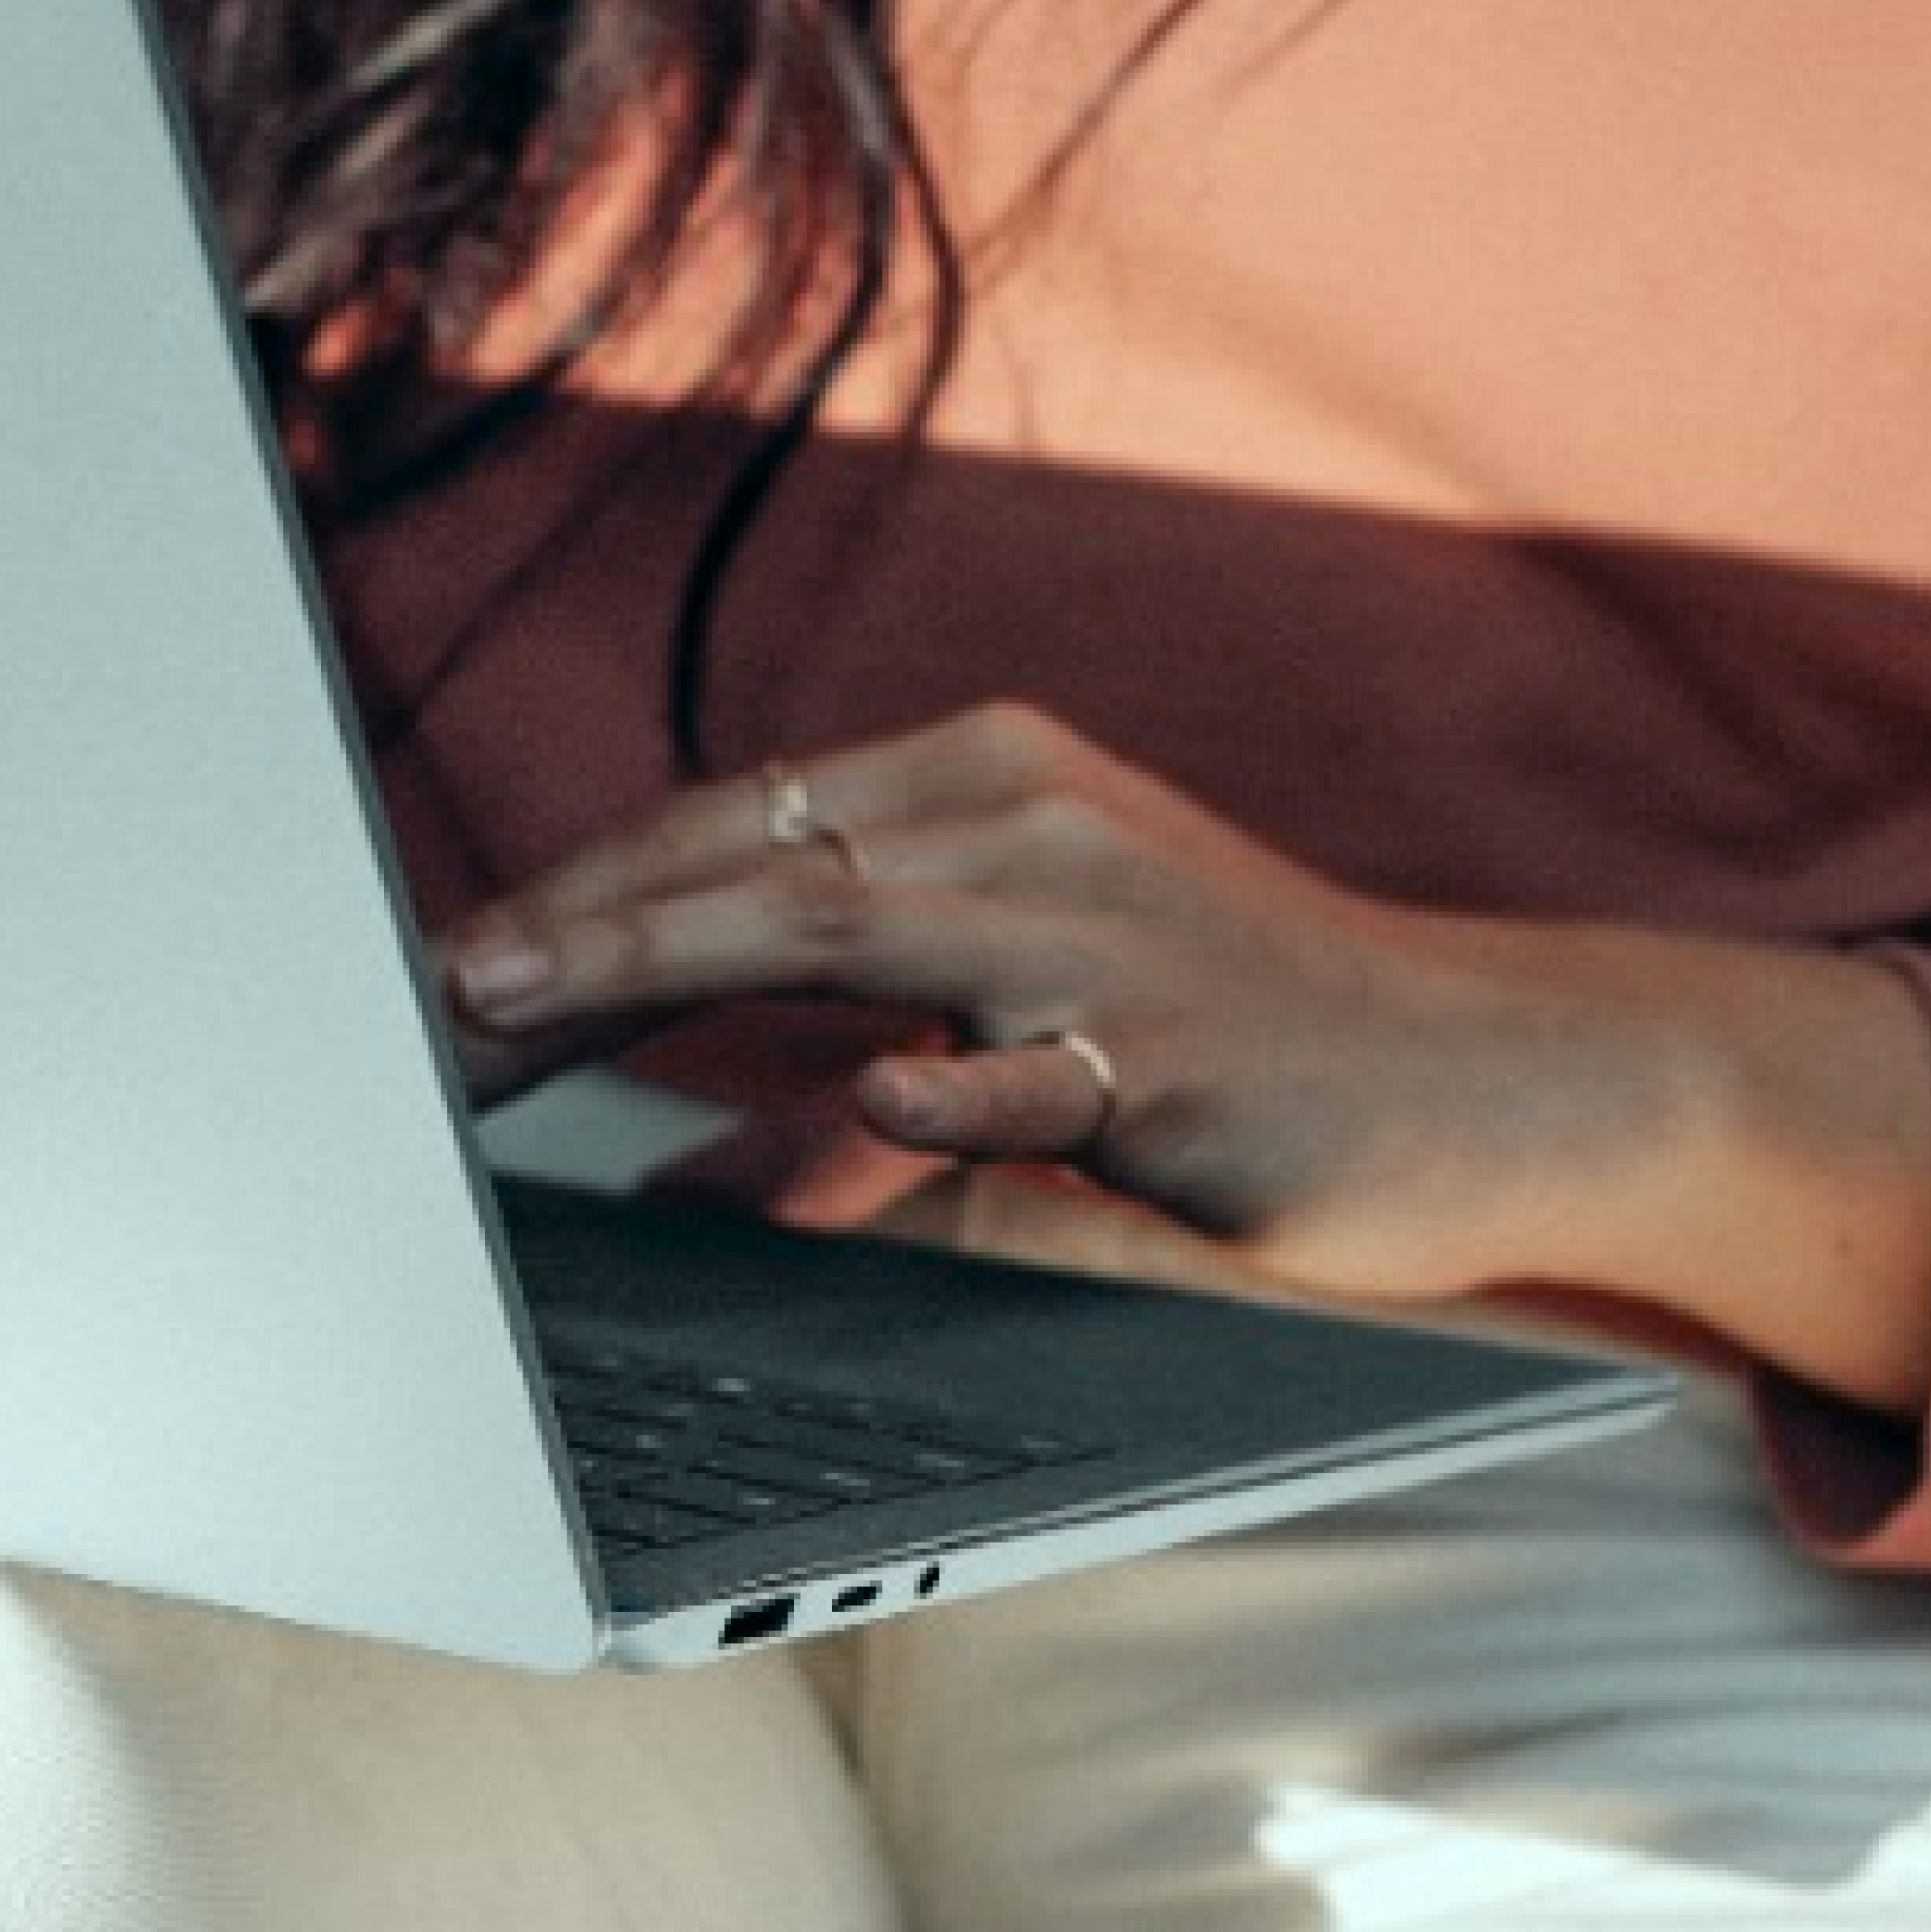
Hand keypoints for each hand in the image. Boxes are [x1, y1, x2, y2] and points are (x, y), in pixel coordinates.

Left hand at [436, 703, 1930, 1411]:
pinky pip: (1038, 1070)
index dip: (577, 891)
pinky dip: (940, 1079)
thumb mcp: (1039, 985)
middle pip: (751, 862)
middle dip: (572, 927)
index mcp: (988, 781)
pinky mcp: (1182, 1056)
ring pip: (845, 929)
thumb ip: (867, 1024)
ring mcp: (1106, 936)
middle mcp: (1031, 826)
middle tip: (432, 992)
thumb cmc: (1240, 1032)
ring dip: (662, 963)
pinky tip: (866, 1088)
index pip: (735, 823)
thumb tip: (673, 1150)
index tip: (443, 965)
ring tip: (525, 1008)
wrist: (1498, 1072)